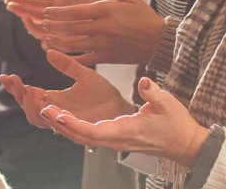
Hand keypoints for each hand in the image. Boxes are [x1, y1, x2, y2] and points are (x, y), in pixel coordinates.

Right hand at [0, 50, 134, 129]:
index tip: (6, 76)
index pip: (30, 95)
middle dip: (19, 96)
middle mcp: (57, 112)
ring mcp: (66, 121)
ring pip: (39, 119)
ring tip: (27, 91)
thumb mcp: (84, 74)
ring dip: (31, 106)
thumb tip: (48, 51)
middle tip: (14, 82)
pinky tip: (47, 105)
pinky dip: (50, 117)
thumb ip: (66, 65)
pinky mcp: (77, 129)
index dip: (17, 87)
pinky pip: (59, 126)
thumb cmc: (105, 95)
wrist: (123, 108)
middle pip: (30, 109)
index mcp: (56, 100)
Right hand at [5, 0, 105, 43]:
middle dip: (24, 12)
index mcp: (66, 6)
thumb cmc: (113, 5)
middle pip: (38, 18)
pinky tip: (45, 40)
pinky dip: (51, 43)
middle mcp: (64, 19)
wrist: (132, 24)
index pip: (41, 4)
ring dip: (34, 26)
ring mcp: (70, 32)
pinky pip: (62, 46)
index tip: (10, 1)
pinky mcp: (79, 44)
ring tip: (27, 18)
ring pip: (46, 32)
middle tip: (11, 7)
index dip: (25, 3)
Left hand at [8, 0, 165, 66]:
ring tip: (46, 37)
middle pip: (71, 27)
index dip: (58, 12)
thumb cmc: (144, 16)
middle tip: (42, 22)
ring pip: (74, 44)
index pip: (76, 12)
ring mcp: (104, 44)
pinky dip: (69, 58)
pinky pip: (84, 59)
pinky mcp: (106, 57)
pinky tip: (59, 55)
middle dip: (53, 25)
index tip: (46, 11)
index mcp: (107, 11)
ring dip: (57, 41)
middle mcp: (103, 28)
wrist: (158, 41)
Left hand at [43, 75, 209, 168]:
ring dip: (64, 125)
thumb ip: (153, 93)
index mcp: (126, 131)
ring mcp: (115, 140)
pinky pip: (89, 134)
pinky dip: (74, 126)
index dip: (74, 124)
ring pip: (83, 137)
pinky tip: (63, 116)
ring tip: (46, 110)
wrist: (183, 143)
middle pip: (82, 136)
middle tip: (42, 109)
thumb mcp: (167, 103)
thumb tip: (144, 81)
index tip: (59, 115)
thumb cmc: (176, 123)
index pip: (94, 131)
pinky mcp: (115, 137)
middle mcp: (116, 140)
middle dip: (61, 124)